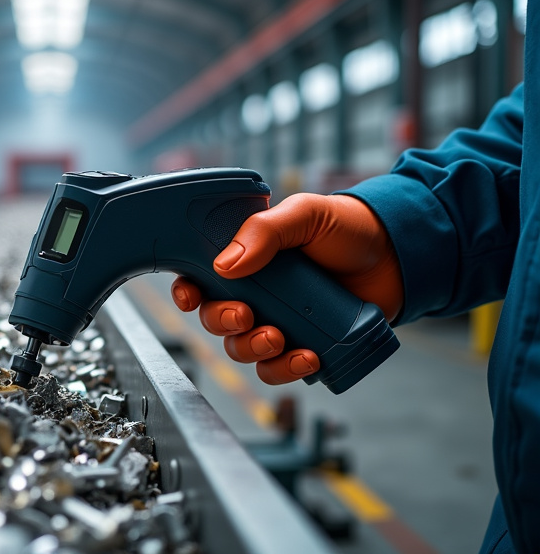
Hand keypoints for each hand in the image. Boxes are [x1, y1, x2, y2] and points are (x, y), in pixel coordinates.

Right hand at [171, 193, 402, 384]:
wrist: (397, 255)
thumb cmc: (346, 227)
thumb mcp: (304, 215)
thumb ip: (263, 232)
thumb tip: (224, 266)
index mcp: (244, 259)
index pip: (199, 279)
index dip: (187, 292)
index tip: (191, 297)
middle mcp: (255, 293)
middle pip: (214, 319)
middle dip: (223, 322)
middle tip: (247, 315)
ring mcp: (277, 321)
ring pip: (242, 349)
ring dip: (252, 349)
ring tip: (279, 338)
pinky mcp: (303, 345)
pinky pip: (278, 370)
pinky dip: (285, 369)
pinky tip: (307, 357)